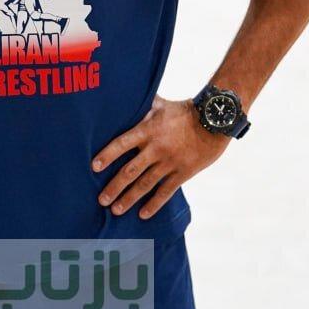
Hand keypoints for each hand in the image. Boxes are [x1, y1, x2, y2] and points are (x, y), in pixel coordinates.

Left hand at [90, 95, 228, 219]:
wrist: (214, 121)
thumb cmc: (184, 111)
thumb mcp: (161, 104)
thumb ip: (142, 105)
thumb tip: (124, 93)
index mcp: (148, 130)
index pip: (122, 144)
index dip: (108, 155)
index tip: (94, 167)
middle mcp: (156, 148)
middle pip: (130, 171)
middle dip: (114, 187)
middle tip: (101, 200)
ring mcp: (169, 163)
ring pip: (145, 184)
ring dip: (129, 198)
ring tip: (115, 210)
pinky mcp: (183, 173)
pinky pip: (166, 192)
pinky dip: (154, 204)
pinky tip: (143, 215)